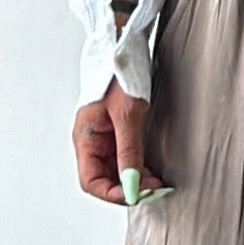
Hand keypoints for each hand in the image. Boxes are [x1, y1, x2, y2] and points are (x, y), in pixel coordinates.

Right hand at [72, 82, 171, 206]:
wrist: (124, 49)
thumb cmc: (119, 74)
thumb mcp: (127, 115)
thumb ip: (129, 151)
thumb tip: (131, 184)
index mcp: (85, 139)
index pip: (91, 181)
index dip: (112, 193)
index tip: (136, 195)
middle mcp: (93, 142)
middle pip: (104, 179)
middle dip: (128, 189)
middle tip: (154, 191)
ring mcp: (106, 138)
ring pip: (117, 171)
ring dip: (136, 181)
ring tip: (158, 185)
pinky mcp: (119, 133)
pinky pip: (126, 159)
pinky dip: (139, 170)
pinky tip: (154, 173)